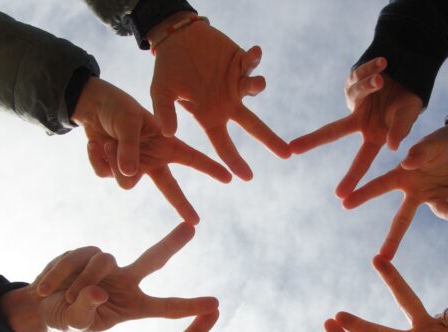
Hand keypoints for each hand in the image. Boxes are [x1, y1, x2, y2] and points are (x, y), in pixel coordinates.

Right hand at [0, 223, 218, 331]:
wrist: (42, 307)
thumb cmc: (67, 320)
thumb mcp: (77, 323)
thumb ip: (86, 310)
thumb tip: (99, 293)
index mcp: (134, 306)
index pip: (166, 307)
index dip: (189, 306)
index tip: (215, 304)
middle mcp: (127, 282)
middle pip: (154, 259)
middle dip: (172, 243)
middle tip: (191, 227)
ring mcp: (108, 265)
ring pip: (102, 261)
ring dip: (80, 281)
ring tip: (64, 298)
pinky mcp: (86, 252)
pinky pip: (79, 256)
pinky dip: (61, 273)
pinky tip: (47, 287)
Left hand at [73, 77, 231, 223]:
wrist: (90, 105)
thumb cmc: (117, 107)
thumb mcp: (128, 122)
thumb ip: (130, 149)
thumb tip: (129, 175)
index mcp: (165, 144)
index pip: (192, 158)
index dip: (210, 168)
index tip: (229, 177)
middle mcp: (152, 159)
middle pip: (170, 188)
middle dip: (182, 205)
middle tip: (195, 221)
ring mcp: (133, 166)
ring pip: (127, 183)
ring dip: (114, 163)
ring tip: (108, 142)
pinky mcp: (113, 170)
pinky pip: (106, 175)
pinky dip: (97, 160)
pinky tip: (95, 144)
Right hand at [148, 14, 289, 180]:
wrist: (176, 37)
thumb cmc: (167, 68)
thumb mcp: (160, 92)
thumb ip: (164, 111)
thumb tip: (168, 133)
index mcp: (210, 117)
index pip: (225, 145)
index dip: (235, 161)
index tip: (247, 177)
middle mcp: (228, 104)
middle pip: (254, 127)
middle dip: (270, 140)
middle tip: (287, 154)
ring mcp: (236, 84)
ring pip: (254, 90)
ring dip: (256, 87)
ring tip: (258, 83)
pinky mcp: (241, 62)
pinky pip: (251, 63)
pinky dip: (254, 59)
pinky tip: (256, 52)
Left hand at [290, 57, 422, 198]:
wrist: (410, 76)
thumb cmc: (409, 103)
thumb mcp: (408, 117)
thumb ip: (400, 131)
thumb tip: (393, 147)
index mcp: (374, 136)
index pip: (362, 160)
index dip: (352, 177)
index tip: (340, 196)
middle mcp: (360, 121)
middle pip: (332, 131)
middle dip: (313, 140)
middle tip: (292, 148)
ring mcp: (354, 101)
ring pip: (358, 91)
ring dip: (369, 85)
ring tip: (382, 79)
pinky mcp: (354, 80)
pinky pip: (362, 72)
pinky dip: (371, 68)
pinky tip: (383, 63)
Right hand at [343, 123, 447, 259]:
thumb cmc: (440, 142)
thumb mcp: (430, 145)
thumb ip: (419, 154)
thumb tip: (406, 163)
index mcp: (403, 177)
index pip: (380, 186)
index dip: (364, 194)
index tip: (344, 203)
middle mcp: (416, 192)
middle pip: (402, 218)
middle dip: (393, 238)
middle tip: (384, 257)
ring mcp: (435, 198)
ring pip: (440, 212)